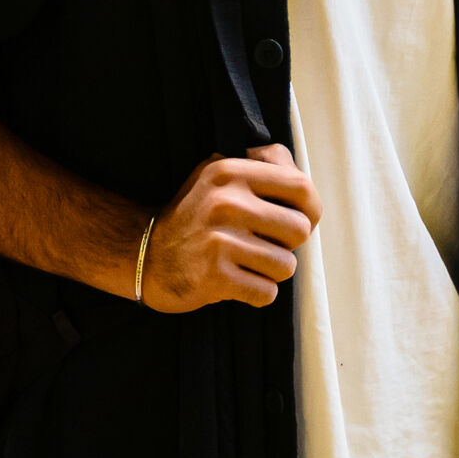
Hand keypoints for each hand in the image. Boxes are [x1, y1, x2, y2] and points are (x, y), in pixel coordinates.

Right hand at [140, 144, 321, 312]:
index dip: (311, 208)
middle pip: (299, 229)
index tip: (302, 219)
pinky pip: (267, 292)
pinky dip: (259, 293)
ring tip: (250, 263)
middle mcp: (227, 202)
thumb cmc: (195, 213)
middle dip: (289, 243)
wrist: (146, 255)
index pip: (301, 187)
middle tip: (267, 244)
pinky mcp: (214, 276)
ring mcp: (220, 241)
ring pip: (286, 266)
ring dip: (273, 271)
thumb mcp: (219, 172)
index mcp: (232, 172)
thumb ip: (261, 164)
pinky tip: (240, 282)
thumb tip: (299, 174)